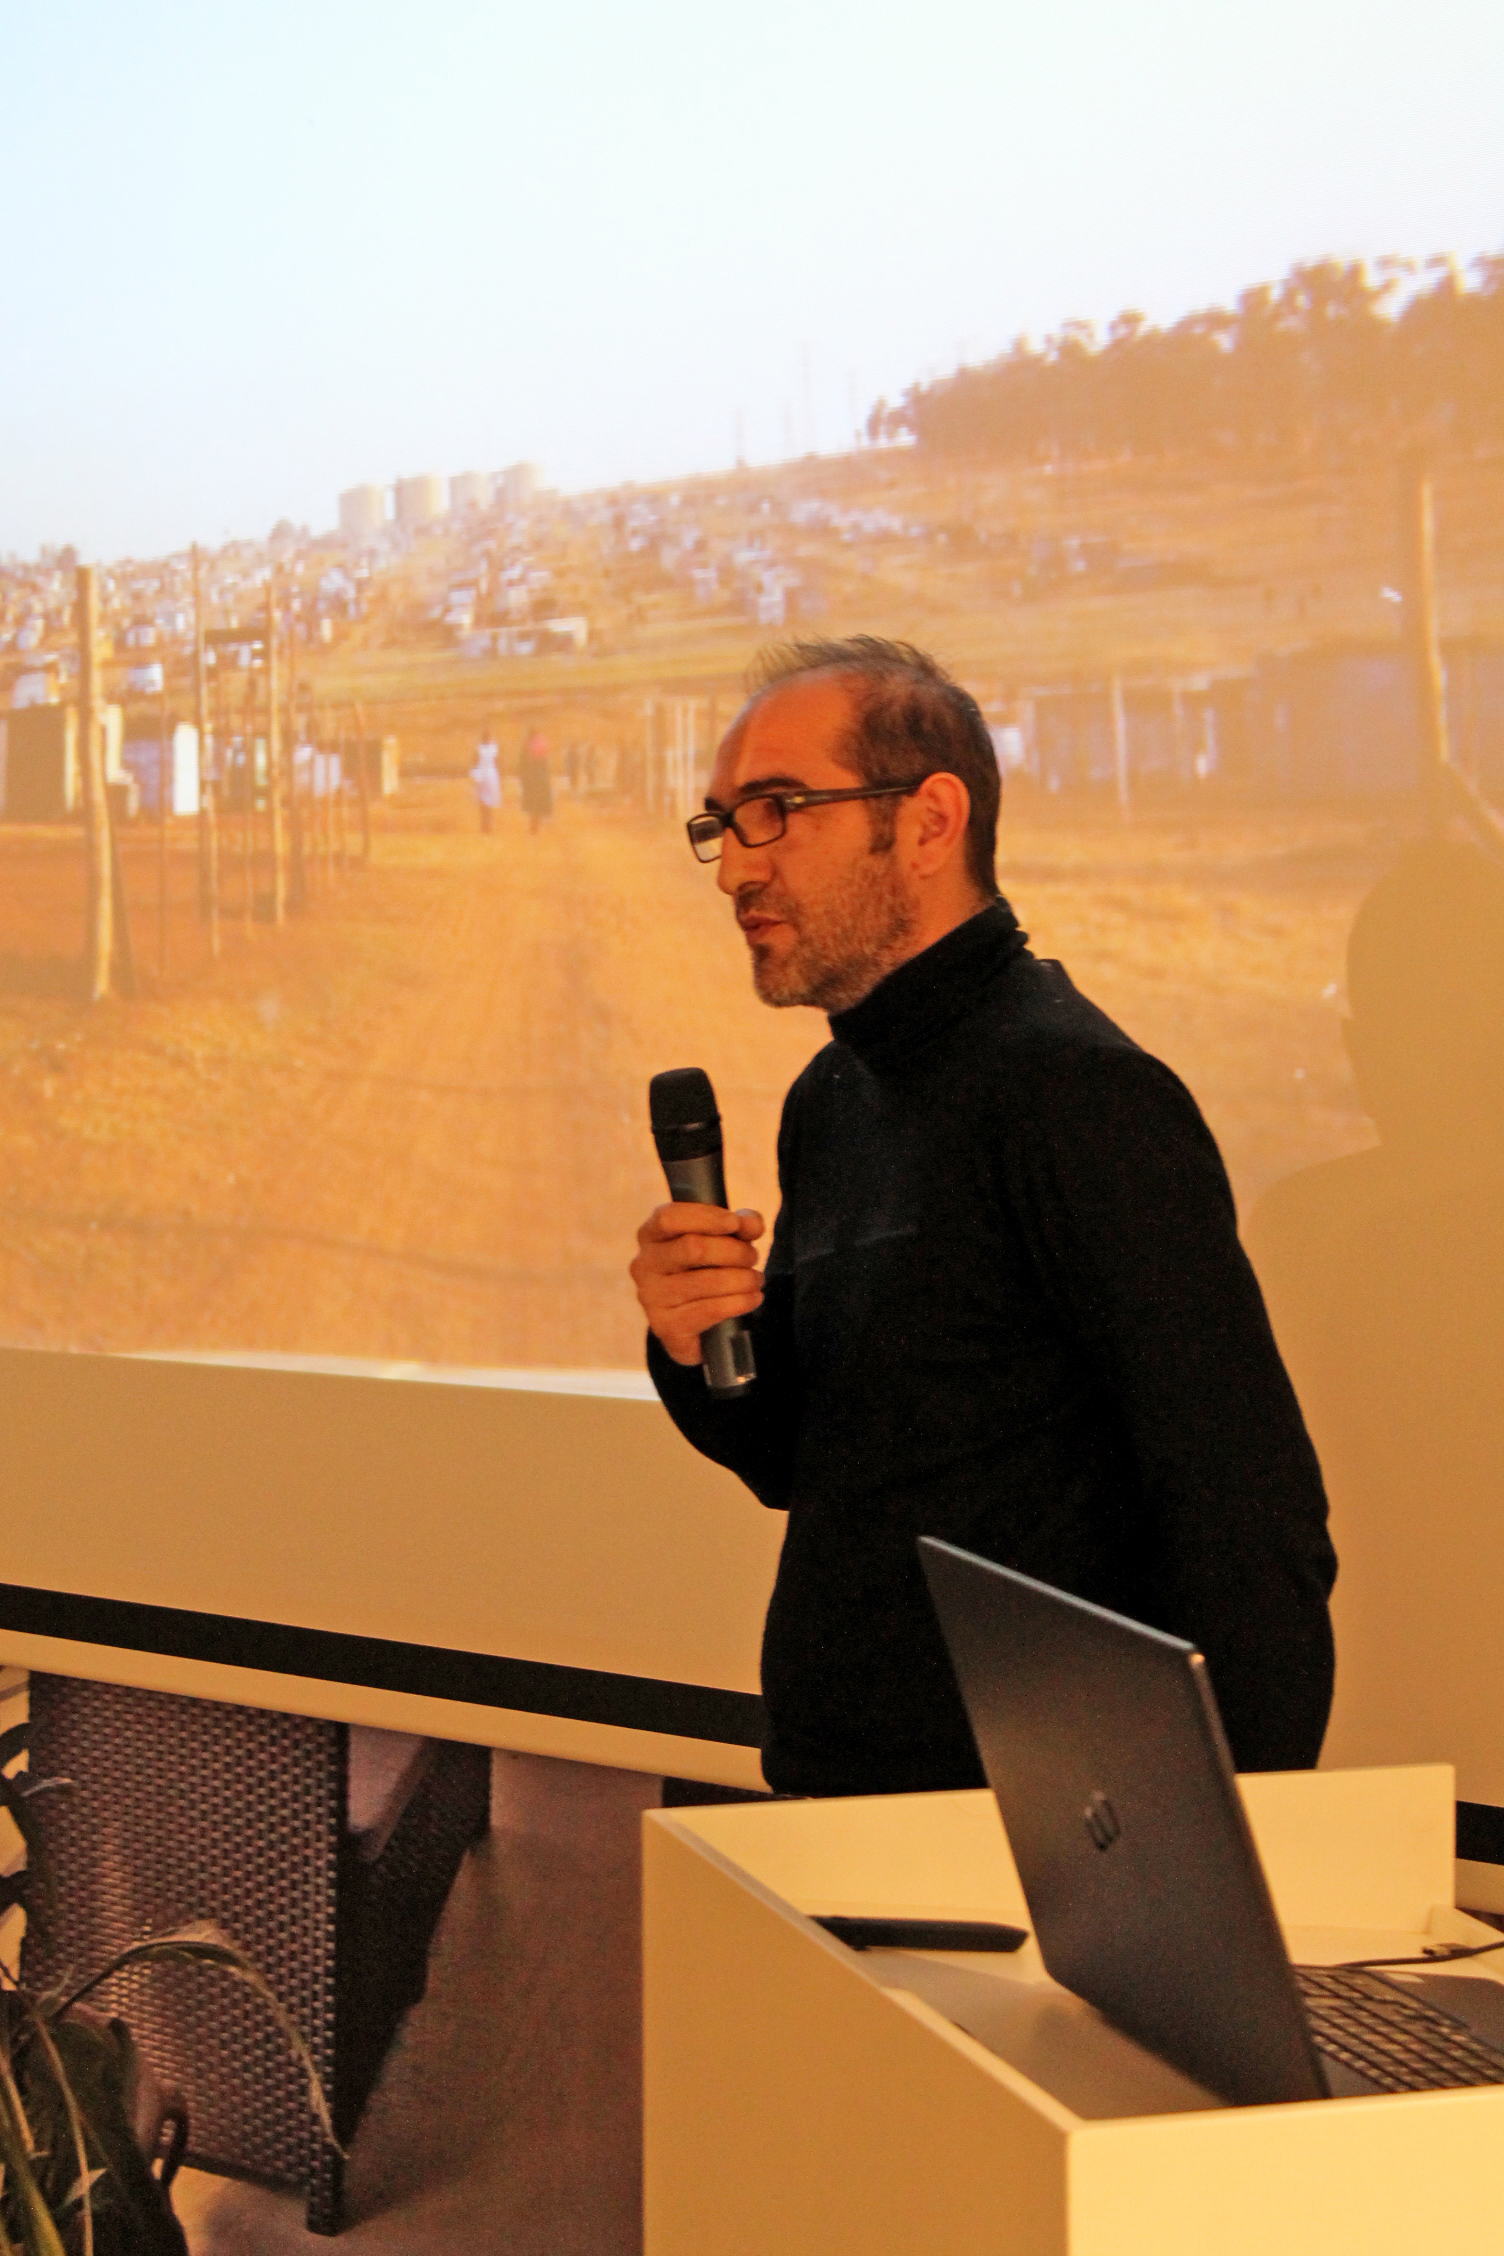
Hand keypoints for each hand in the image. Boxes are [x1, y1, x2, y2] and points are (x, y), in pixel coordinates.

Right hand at [631, 1203, 765, 1366]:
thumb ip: (739, 1225)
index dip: (706, 1217)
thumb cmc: (704, 1268)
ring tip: (756, 1280)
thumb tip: (753, 1225)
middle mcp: (644, 1264)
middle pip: (693, 1247)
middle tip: (752, 1257)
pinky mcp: (665, 1325)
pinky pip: (710, 1310)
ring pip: (706, 1281)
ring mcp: (651, 1297)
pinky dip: (739, 1302)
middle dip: (734, 1251)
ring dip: (742, 1279)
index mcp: (651, 1234)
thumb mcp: (721, 1239)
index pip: (669, 1218)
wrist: (693, 1322)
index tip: (735, 1223)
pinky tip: (753, 1298)